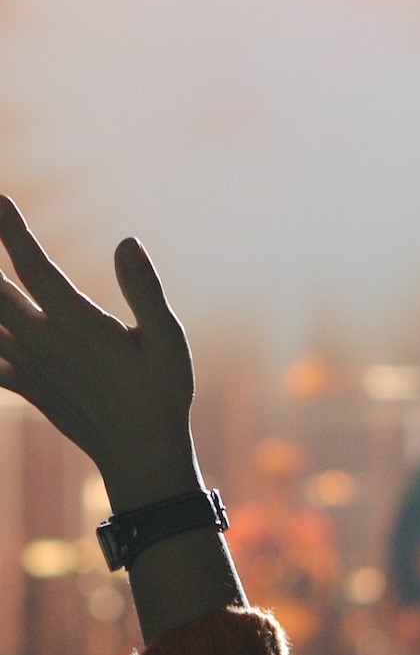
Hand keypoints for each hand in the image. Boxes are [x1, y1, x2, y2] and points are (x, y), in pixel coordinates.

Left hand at [0, 197, 200, 509]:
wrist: (140, 454)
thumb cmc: (162, 393)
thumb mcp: (168, 340)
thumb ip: (144, 289)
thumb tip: (127, 242)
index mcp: (77, 324)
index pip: (36, 268)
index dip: (13, 232)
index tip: (0, 200)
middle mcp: (45, 343)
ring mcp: (30, 366)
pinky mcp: (27, 386)